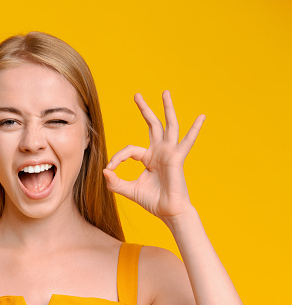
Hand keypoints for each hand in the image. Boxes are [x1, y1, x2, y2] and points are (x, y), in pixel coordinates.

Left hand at [103, 90, 204, 223]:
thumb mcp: (128, 190)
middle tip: (137, 95)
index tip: (110, 168)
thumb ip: (115, 182)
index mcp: (148, 158)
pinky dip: (195, 129)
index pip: (129, 150)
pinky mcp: (177, 158)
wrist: (169, 212)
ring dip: (167, 108)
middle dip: (144, 109)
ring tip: (165, 92)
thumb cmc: (152, 201)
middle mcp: (159, 152)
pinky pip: (187, 141)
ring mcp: (169, 153)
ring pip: (169, 125)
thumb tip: (104, 170)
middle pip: (152, 125)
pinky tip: (202, 116)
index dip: (117, 157)